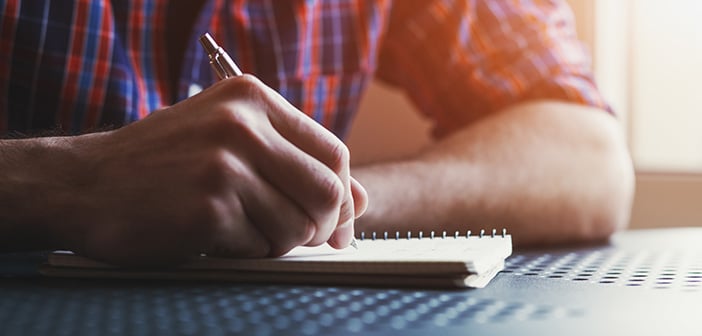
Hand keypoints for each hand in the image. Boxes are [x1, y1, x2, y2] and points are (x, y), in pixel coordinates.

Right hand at [62, 75, 367, 264]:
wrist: (84, 184)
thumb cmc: (163, 163)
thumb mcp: (230, 143)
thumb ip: (296, 164)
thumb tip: (360, 199)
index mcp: (251, 99)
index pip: (333, 152)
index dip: (343, 195)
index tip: (336, 222)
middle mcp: (241, 125)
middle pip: (327, 190)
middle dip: (322, 226)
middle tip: (303, 238)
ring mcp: (224, 167)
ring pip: (298, 225)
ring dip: (280, 242)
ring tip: (246, 231)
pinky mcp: (208, 209)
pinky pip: (261, 246)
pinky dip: (248, 251)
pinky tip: (217, 236)